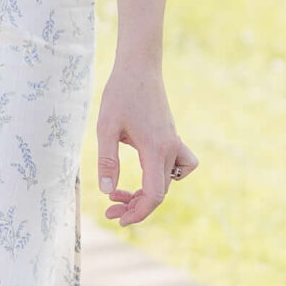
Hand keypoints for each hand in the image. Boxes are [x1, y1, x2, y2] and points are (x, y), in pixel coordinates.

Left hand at [95, 62, 196, 225]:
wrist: (139, 67)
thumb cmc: (120, 94)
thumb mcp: (106, 127)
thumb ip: (107, 160)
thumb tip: (106, 190)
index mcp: (155, 150)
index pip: (154, 195)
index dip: (138, 213)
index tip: (118, 218)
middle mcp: (170, 149)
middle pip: (159, 192)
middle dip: (135, 206)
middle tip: (110, 207)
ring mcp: (173, 143)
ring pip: (168, 182)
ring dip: (147, 193)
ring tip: (121, 191)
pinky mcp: (171, 138)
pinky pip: (179, 166)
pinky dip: (165, 176)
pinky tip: (145, 171)